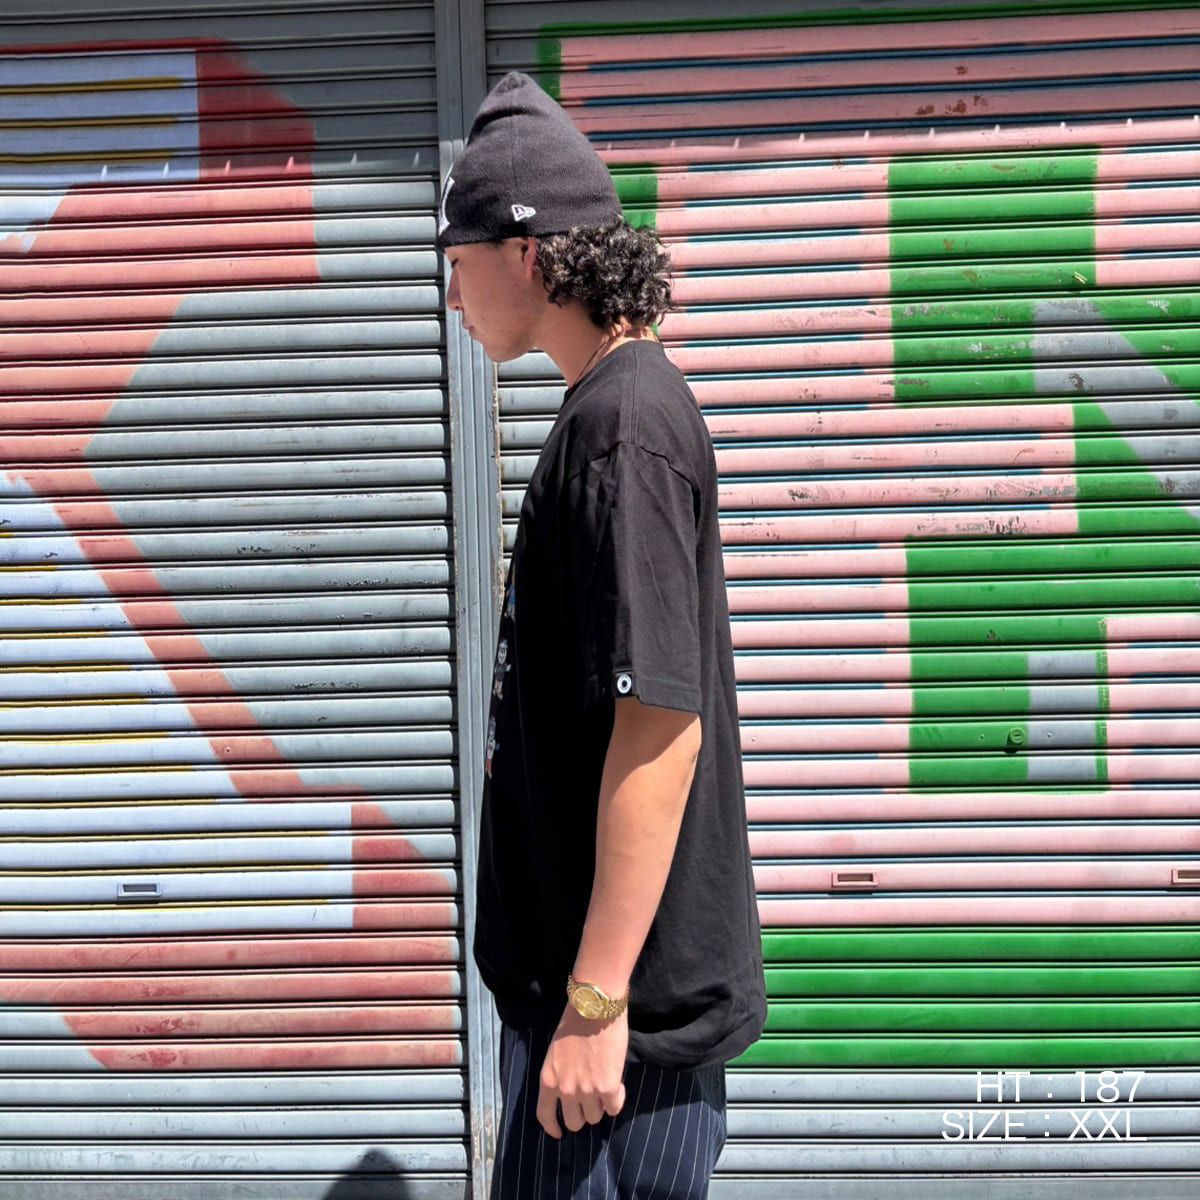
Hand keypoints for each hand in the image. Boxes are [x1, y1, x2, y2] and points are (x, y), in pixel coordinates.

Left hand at [536, 1003, 627, 1137]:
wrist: (594, 1007)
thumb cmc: (575, 1023)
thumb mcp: (556, 1053)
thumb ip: (560, 1075)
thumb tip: (571, 1094)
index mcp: (548, 1079)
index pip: (545, 1115)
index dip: (553, 1128)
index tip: (559, 1133)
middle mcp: (565, 1089)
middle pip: (574, 1122)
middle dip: (583, 1114)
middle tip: (590, 1100)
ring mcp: (586, 1090)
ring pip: (595, 1117)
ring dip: (600, 1106)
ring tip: (604, 1086)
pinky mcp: (607, 1087)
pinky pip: (614, 1108)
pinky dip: (616, 1100)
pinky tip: (617, 1086)